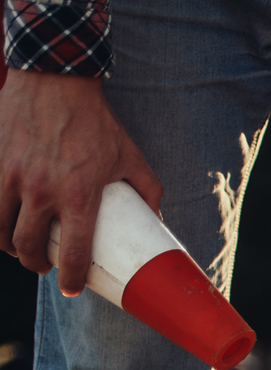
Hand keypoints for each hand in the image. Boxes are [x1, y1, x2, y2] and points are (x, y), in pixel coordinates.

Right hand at [0, 69, 163, 296]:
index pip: (74, 254)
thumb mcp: (131, 156)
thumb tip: (157, 218)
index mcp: (80, 196)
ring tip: (22, 249)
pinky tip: (4, 224)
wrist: (55, 80)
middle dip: (37, 266)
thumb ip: (148, 190)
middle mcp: (43, 191)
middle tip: (45, 267)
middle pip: (29, 248)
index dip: (72, 280)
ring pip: (1, 230)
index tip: (72, 288)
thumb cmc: (96, 121)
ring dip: (10, 247)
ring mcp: (13, 176)